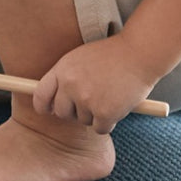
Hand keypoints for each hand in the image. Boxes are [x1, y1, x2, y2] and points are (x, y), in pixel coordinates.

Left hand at [32, 35, 156, 133]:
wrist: (140, 52)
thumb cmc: (113, 54)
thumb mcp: (81, 58)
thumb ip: (66, 77)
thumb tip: (54, 103)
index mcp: (62, 69)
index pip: (40, 95)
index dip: (44, 106)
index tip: (50, 109)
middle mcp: (70, 86)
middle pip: (62, 112)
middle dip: (74, 112)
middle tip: (91, 101)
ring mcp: (87, 100)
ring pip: (83, 121)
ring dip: (96, 114)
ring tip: (110, 94)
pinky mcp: (104, 113)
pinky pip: (100, 128)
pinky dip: (109, 122)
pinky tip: (118, 104)